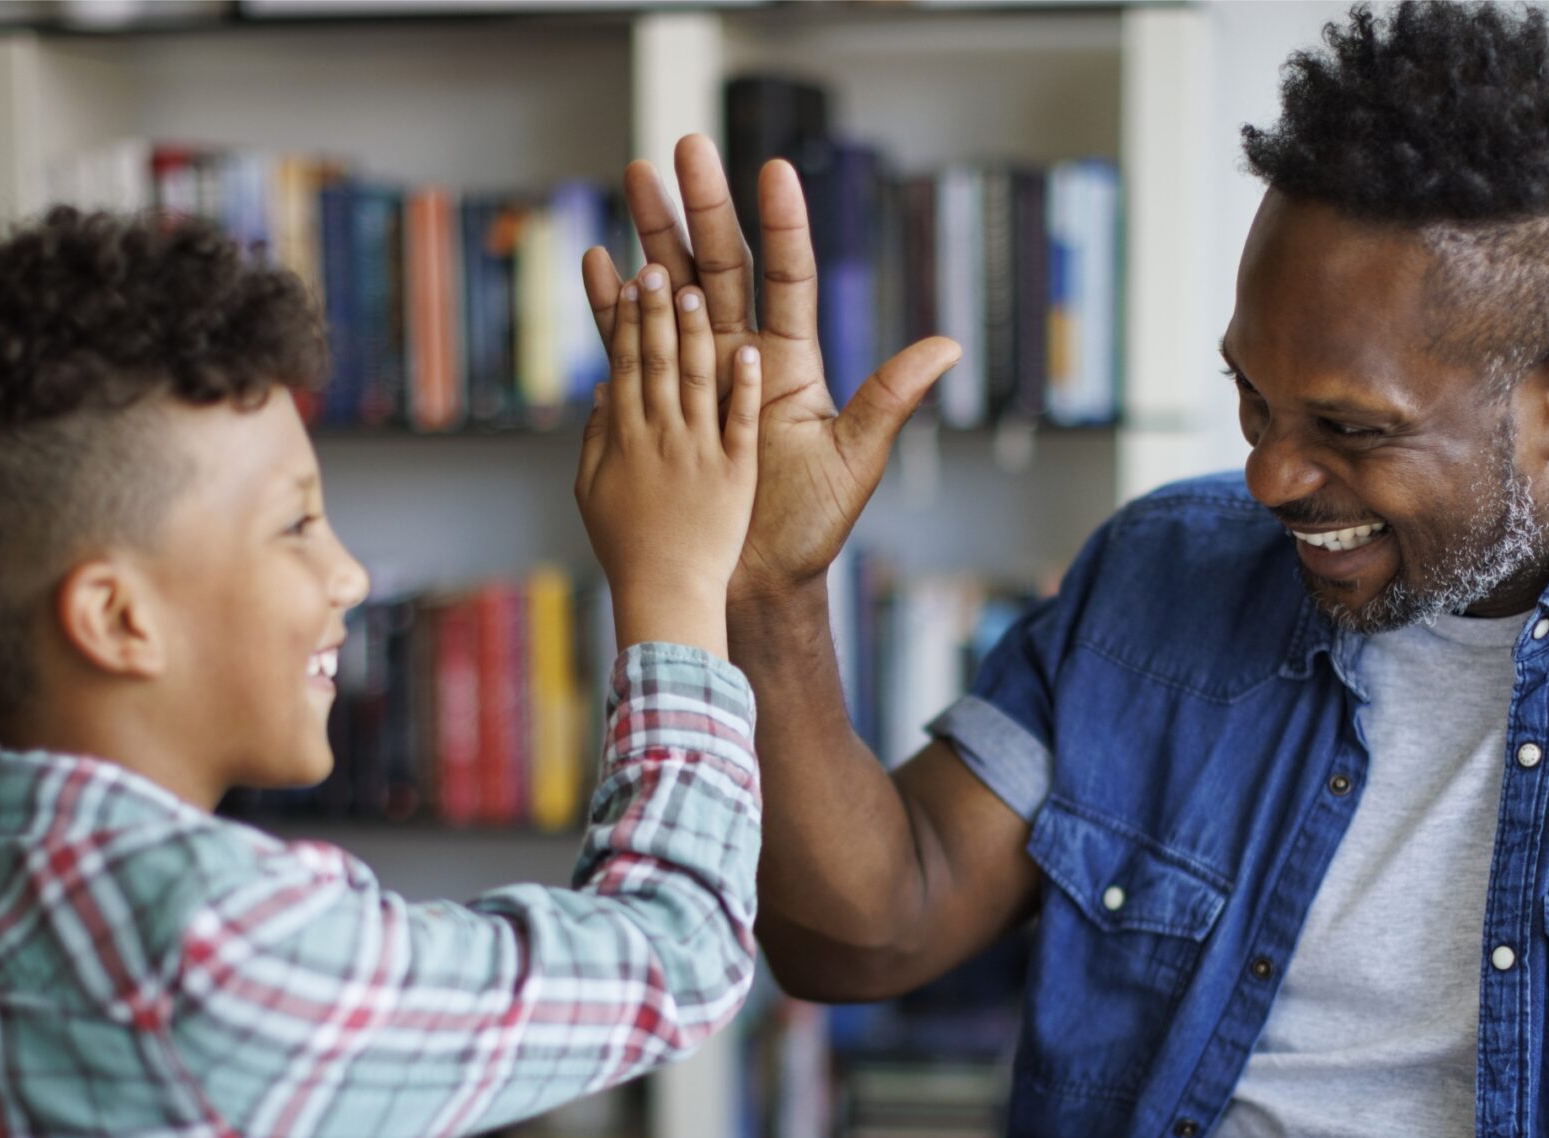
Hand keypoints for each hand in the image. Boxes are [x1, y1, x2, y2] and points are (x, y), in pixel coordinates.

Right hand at [575, 263, 761, 658]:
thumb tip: (602, 389)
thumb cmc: (629, 551)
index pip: (629, 362)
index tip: (629, 277)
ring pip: (697, 379)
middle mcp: (664, 436)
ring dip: (696, 333)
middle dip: (657, 309)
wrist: (671, 601)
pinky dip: (744, 390)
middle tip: (657, 263)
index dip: (628, 318)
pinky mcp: (735, 475)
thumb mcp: (592, 494)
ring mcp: (701, 452)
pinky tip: (749, 355)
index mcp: (628, 437)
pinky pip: (740, 424)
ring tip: (697, 289)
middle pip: (659, 358)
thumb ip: (597, 439)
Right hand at [582, 134, 961, 611]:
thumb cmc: (810, 525)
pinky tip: (599, 261)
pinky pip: (631, 343)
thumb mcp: (854, 459)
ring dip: (652, 234)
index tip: (773, 169)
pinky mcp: (661, 400)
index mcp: (789, 359)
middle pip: (720, 264)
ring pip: (671, 288)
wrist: (755, 578)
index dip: (783, 224)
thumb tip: (948, 347)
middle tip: (683, 147)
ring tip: (634, 177)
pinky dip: (613, 305)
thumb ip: (890, 398)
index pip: (787, 275)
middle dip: (701, 205)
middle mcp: (742, 353)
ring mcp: (697, 373)